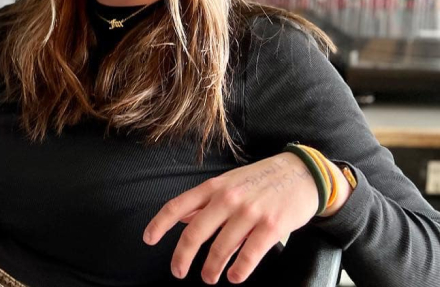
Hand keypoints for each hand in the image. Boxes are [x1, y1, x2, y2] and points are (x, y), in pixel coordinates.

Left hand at [143, 152, 317, 283]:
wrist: (302, 173)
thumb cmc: (261, 180)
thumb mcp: (228, 183)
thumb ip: (204, 202)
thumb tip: (180, 217)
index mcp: (214, 187)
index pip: (178, 206)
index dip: (159, 224)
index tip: (148, 239)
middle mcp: (228, 198)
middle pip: (195, 232)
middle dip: (182, 256)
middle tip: (178, 271)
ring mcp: (250, 212)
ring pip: (221, 247)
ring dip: (211, 268)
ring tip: (209, 277)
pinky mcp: (272, 226)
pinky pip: (250, 254)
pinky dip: (239, 270)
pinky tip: (234, 277)